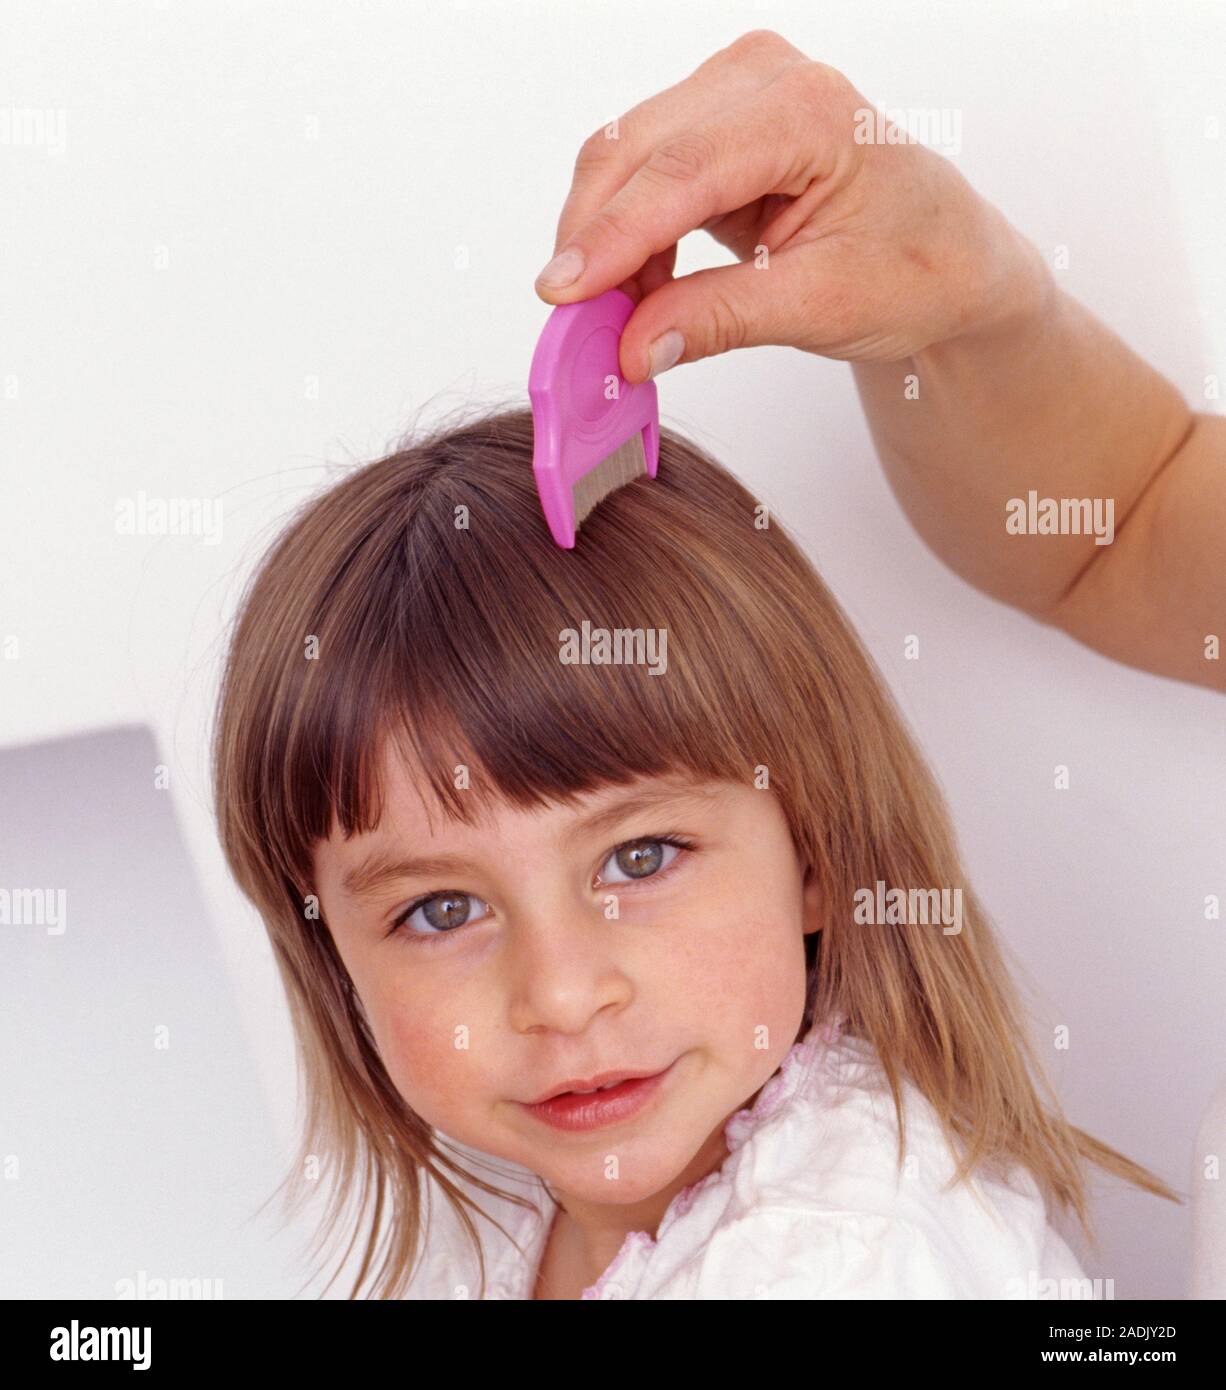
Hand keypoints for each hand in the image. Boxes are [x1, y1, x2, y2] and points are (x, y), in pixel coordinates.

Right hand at [535, 29, 1051, 381]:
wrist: (950, 257)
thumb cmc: (916, 268)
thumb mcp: (823, 306)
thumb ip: (721, 321)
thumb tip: (632, 349)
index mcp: (807, 110)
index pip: (682, 171)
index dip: (611, 236)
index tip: (560, 296)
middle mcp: (762, 79)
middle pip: (635, 151)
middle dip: (592, 242)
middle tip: (572, 328)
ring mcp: (734, 94)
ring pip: (626, 160)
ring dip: (603, 243)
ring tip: (609, 321)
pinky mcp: (714, 126)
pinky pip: (642, 175)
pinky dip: (625, 238)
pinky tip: (635, 293)